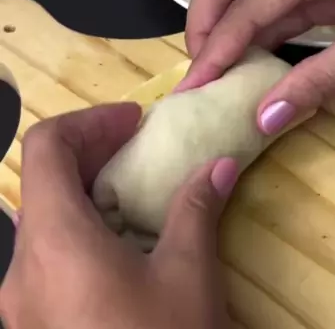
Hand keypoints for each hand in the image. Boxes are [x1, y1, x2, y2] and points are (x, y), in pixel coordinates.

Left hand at [0, 104, 237, 328]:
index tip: (135, 123)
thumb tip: (217, 166)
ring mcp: (21, 302)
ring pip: (44, 220)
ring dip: (88, 193)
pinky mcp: (33, 325)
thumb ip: (196, 210)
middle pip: (43, 180)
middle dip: (93, 152)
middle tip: (139, 148)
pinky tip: (122, 249)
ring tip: (136, 194)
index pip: (47, 147)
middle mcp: (22, 267)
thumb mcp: (187, 278)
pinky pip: (47, 257)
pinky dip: (81, 230)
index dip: (90, 121)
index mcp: (54, 242)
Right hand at [181, 0, 334, 134]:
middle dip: (204, 21)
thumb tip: (264, 118)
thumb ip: (317, 81)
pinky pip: (271, 2)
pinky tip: (246, 60)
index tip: (195, 86)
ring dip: (223, 25)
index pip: (248, 4)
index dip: (217, 48)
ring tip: (213, 68)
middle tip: (200, 68)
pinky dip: (253, 31)